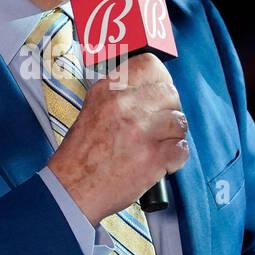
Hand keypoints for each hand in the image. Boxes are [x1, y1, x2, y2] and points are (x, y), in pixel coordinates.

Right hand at [47, 53, 189, 223]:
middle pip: (170, 93)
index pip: (150, 65)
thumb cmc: (82, 154)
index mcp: (109, 90)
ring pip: (179, 121)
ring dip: (172, 135)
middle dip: (169, 109)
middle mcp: (126, 105)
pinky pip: (182, 148)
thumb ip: (121, 95)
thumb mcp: (93, 109)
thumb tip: (151, 88)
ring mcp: (142, 131)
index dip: (160, 80)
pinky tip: (160, 161)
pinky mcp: (153, 158)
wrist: (72, 189)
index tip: (159, 93)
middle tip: (158, 125)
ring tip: (157, 145)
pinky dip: (175, 157)